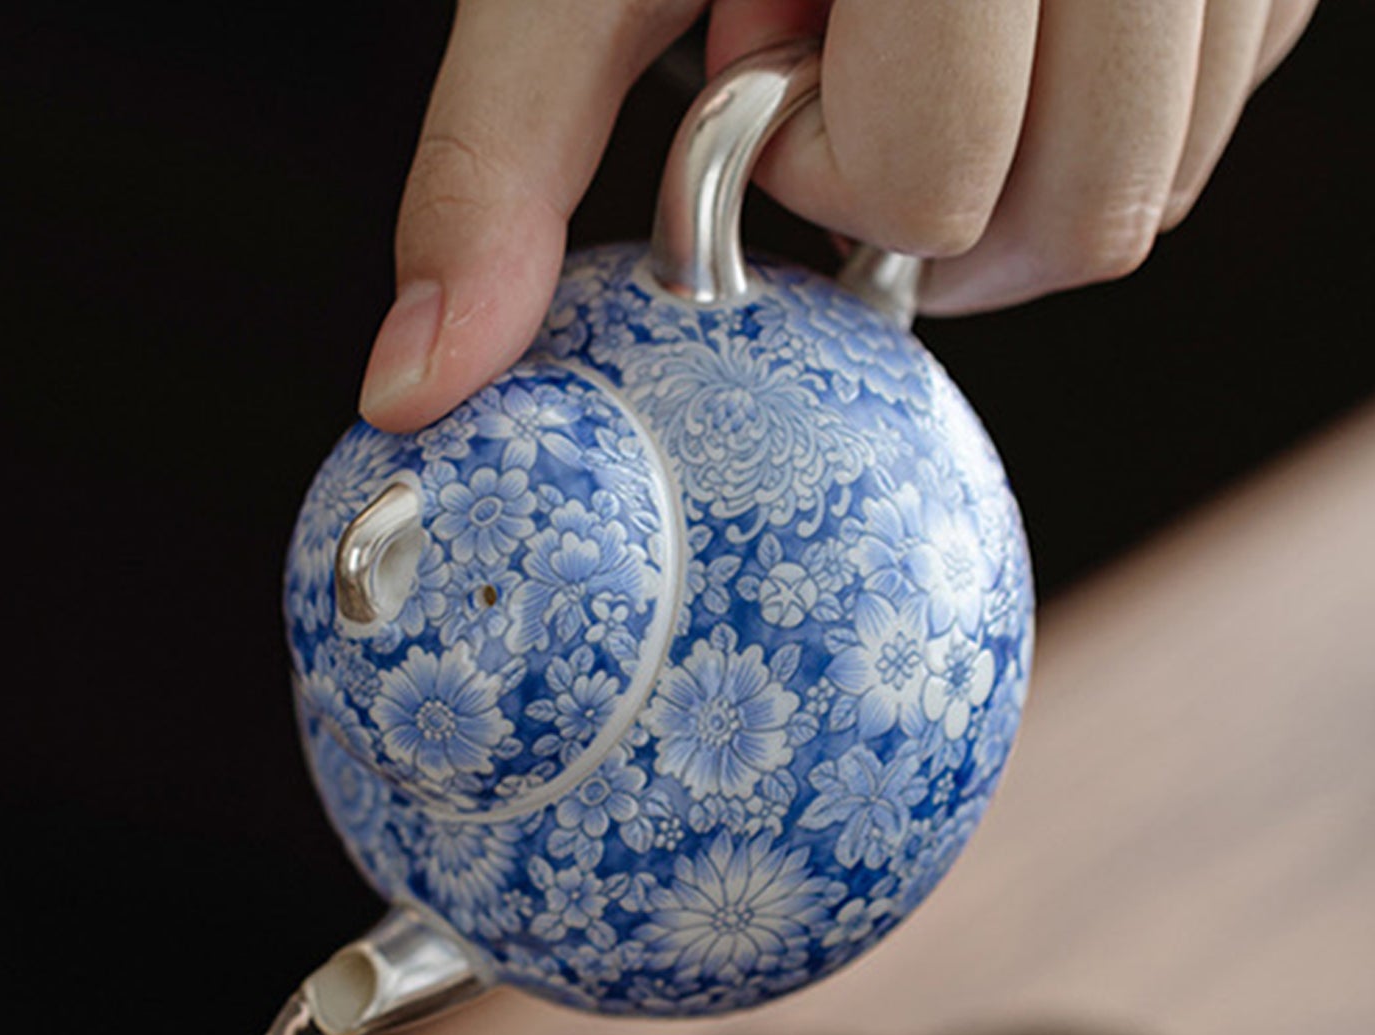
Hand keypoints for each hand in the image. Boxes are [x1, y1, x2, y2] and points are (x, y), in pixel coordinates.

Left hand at [359, 0, 1317, 431]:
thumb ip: (500, 161)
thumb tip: (419, 383)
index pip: (936, 176)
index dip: (827, 168)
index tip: (767, 65)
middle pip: (1090, 211)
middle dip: (940, 196)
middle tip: (851, 78)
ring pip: (1169, 173)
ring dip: (1029, 160)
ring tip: (931, 26)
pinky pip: (1228, 96)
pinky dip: (1114, 101)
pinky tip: (1018, 9)